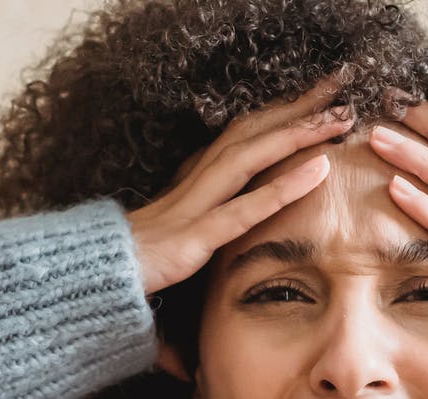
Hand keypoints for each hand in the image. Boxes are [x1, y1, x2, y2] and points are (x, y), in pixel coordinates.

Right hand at [127, 74, 354, 294]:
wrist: (88, 283)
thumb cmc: (132, 267)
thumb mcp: (178, 246)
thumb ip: (208, 233)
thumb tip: (220, 278)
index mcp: (194, 181)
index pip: (245, 136)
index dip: (281, 113)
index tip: (319, 98)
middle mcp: (196, 182)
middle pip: (252, 132)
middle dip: (297, 107)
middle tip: (340, 87)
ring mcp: (194, 207)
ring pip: (251, 157)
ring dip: (297, 134)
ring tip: (338, 119)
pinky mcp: (193, 239)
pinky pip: (245, 208)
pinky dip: (284, 186)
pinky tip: (319, 169)